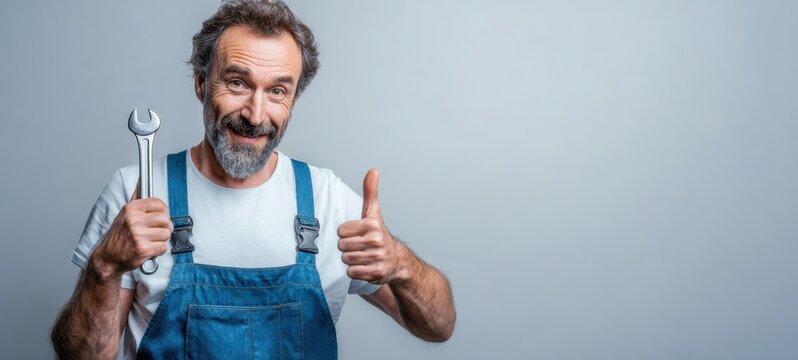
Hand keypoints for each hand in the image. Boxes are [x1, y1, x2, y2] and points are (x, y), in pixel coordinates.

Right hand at [89, 186, 172, 280]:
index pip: (159, 204)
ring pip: (166, 234)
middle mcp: (134, 220)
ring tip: (151, 241)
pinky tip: (150, 249)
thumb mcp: (123, 215)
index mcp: (131, 209)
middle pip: (165, 219)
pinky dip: (159, 250)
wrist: (107, 258)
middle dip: (166, 227)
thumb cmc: (117, 237)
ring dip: (161, 240)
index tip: (162, 217)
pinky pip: (163, 247)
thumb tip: (139, 184)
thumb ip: (135, 202)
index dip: (164, 211)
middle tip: (159, 231)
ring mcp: (138, 235)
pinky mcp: (142, 249)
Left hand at [338, 169, 409, 284]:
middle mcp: (376, 240)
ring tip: (363, 257)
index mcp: (372, 224)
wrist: (397, 261)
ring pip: (346, 260)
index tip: (357, 234)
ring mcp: (377, 257)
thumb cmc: (379, 235)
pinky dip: (356, 272)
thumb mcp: (373, 213)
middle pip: (342, 246)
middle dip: (348, 248)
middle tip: (360, 247)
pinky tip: (365, 267)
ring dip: (352, 260)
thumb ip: (370, 192)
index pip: (340, 231)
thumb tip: (373, 170)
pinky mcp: (376, 273)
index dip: (347, 234)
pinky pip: (352, 272)